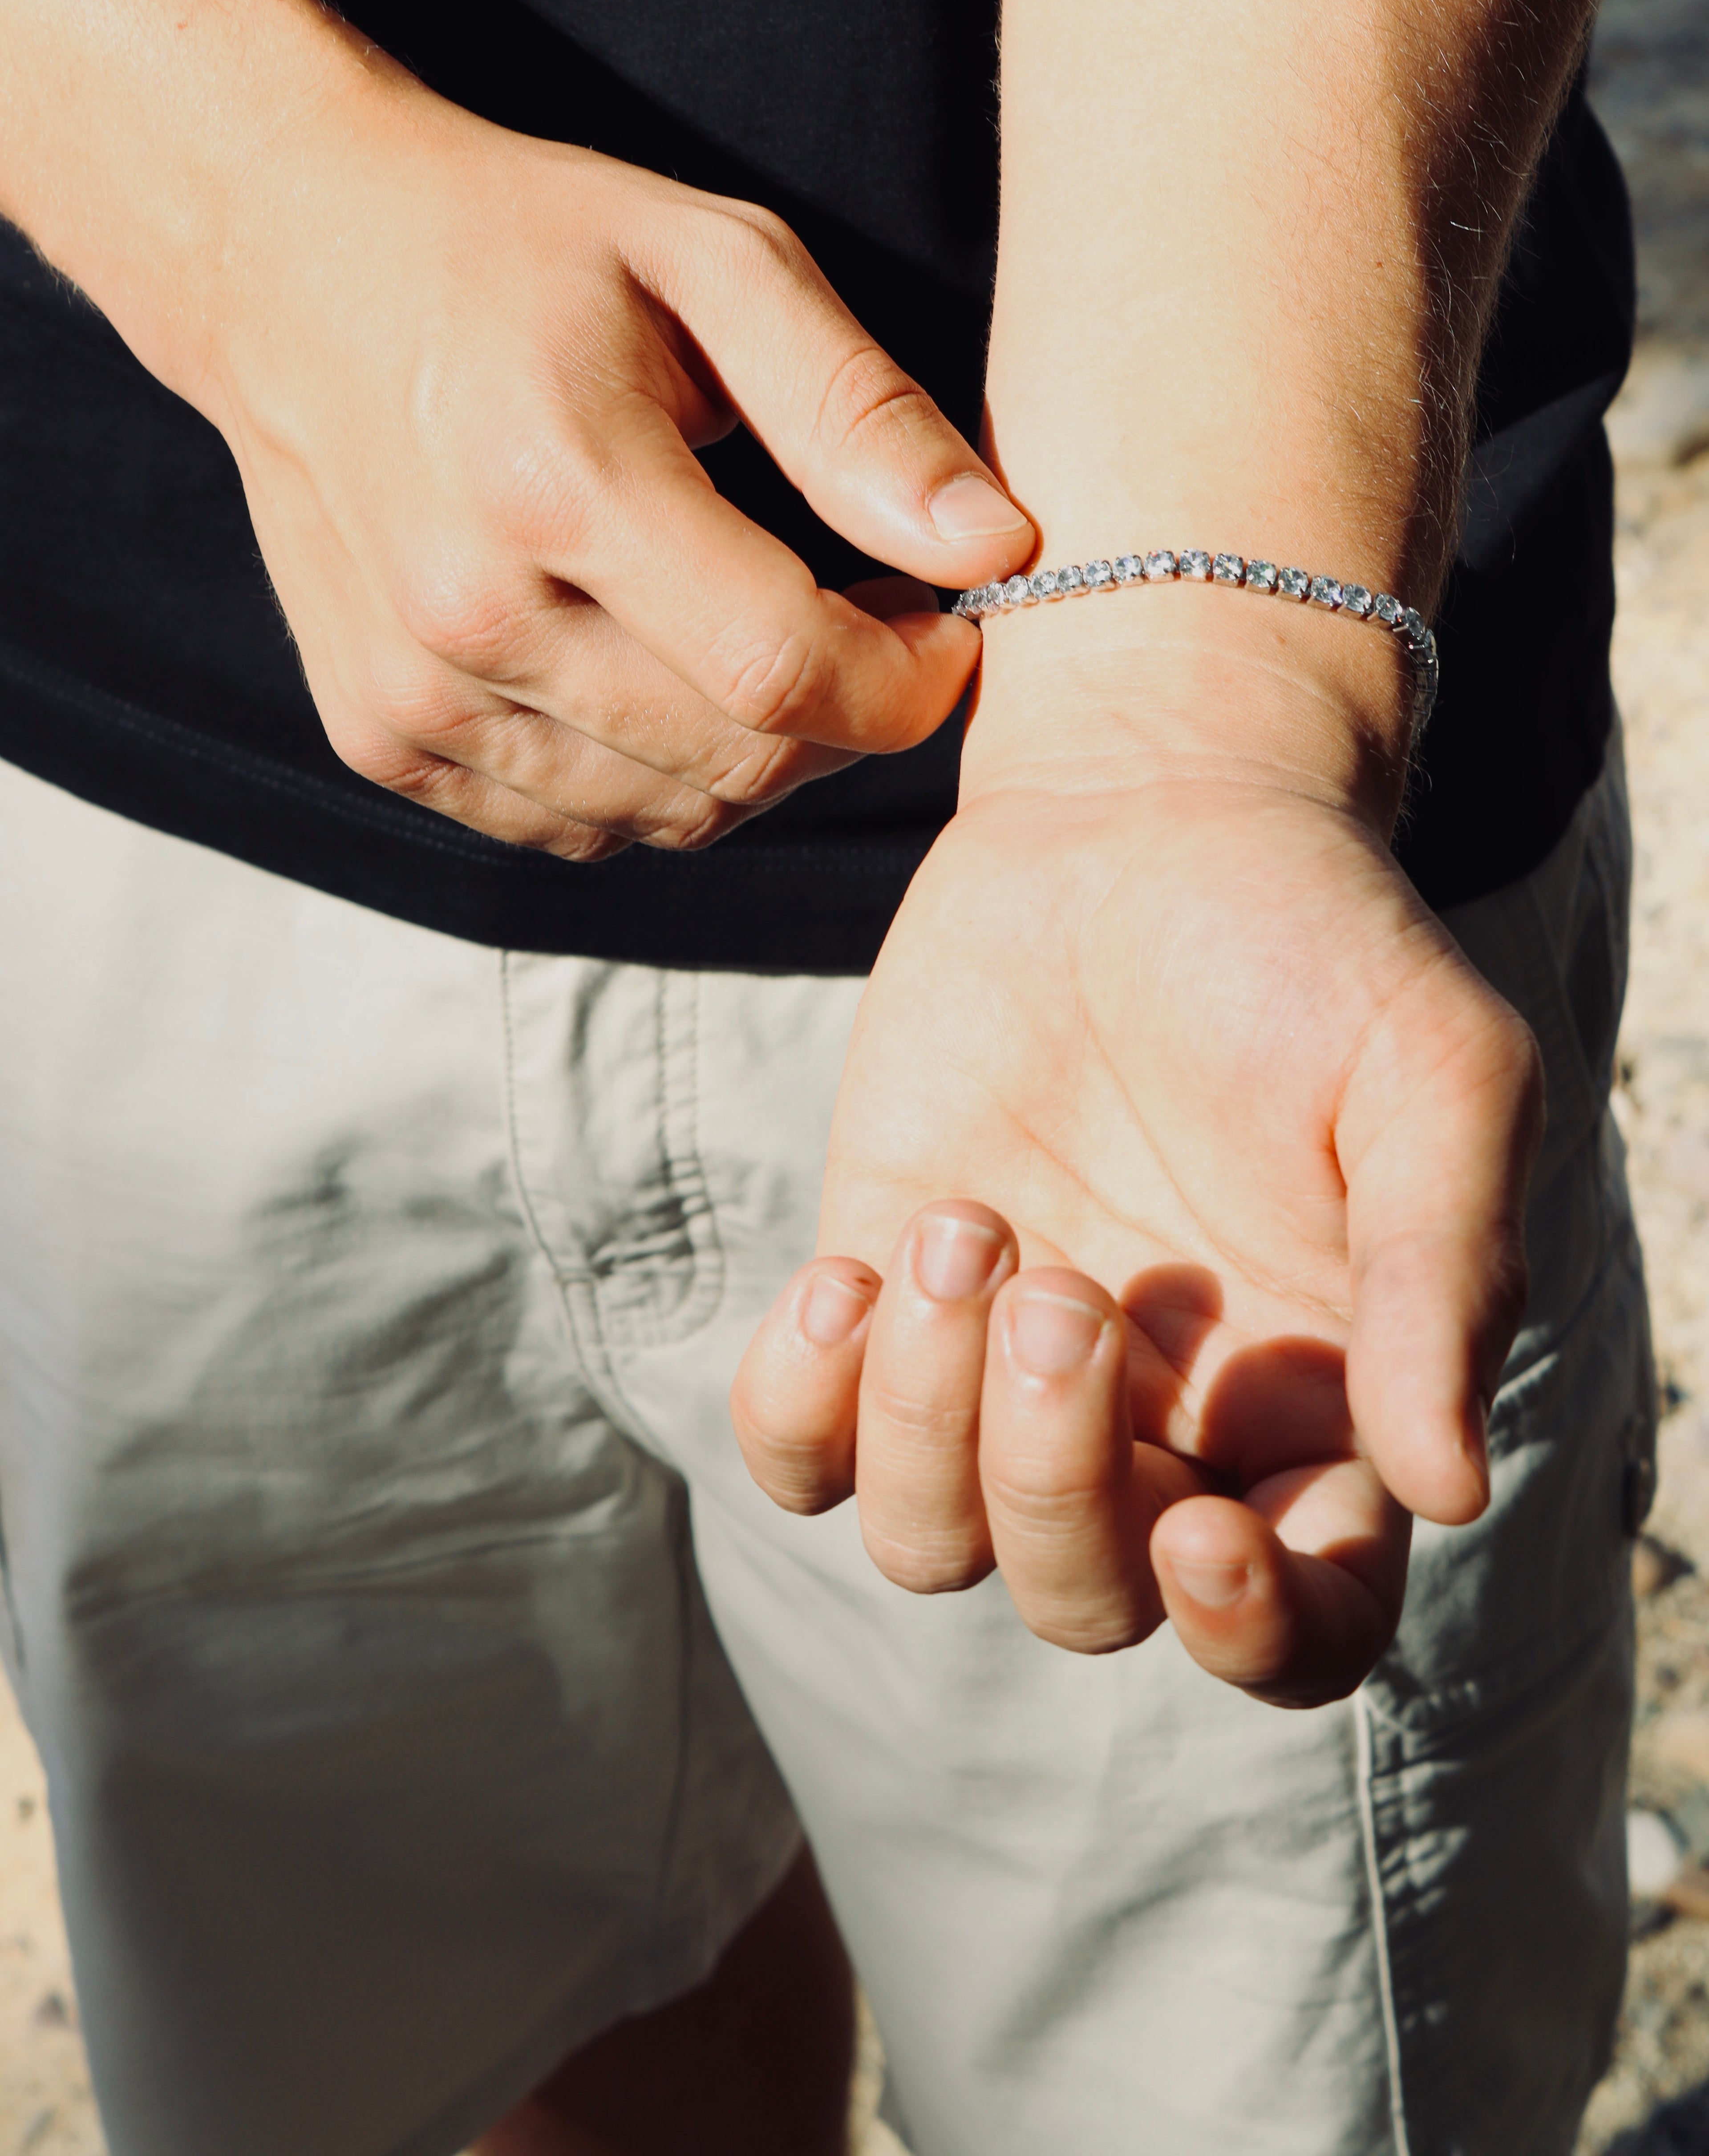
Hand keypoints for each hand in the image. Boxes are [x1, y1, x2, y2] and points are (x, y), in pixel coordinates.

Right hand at [198, 92, 1033, 855]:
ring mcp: (412, 694)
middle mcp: (469, 612)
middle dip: (847, 717)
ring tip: (759, 632)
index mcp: (557, 481)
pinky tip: (654, 667)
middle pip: (736, 764)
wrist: (294, 267)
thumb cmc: (526, 248)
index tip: (950, 629)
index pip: (782, 672)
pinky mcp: (382, 738)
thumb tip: (998, 548)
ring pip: (669, 816)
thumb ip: (859, 412)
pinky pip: (580, 826)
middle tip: (868, 617)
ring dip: (758, 756)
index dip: (906, 684)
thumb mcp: (717, 262)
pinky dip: (655, 778)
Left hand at [732, 612, 1543, 1703]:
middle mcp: (1161, 1423)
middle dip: (1052, 1477)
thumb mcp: (1429, 1078)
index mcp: (1316, 1406)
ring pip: (931, 1545)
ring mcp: (1003, 1374)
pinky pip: (801, 1453)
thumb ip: (1439, 1275)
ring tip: (961, 1229)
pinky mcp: (883, 1299)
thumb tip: (1447, 1487)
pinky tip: (844, 1276)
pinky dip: (800, 1404)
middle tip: (1059, 1285)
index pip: (1303, 1628)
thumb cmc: (1313, 944)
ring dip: (924, 1419)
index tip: (1204, 1537)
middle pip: (1088, 1603)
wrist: (1142, 817)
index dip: (1256, 1637)